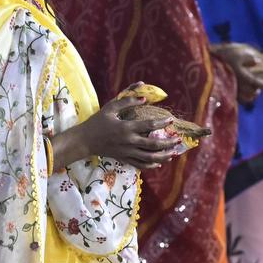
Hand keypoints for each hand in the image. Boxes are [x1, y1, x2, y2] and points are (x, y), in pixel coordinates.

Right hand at [54, 95, 181, 169]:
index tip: (171, 120)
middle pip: (153, 144)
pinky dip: (151, 165)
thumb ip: (127, 100)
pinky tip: (160, 163)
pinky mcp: (124, 159)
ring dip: (163, 156)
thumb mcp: (110, 107)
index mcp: (126, 128)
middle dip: (168, 143)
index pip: (149, 126)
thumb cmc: (97, 122)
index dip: (162, 123)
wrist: (84, 141)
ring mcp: (127, 152)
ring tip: (173, 153)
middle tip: (178, 139)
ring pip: (149, 158)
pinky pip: (140, 165)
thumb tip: (144, 97)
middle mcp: (129, 141)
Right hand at [211, 42, 262, 103]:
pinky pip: (236, 98)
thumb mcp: (236, 54)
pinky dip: (241, 98)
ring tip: (252, 94)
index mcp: (243, 75)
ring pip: (244, 97)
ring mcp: (231, 90)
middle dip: (257, 90)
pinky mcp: (224, 92)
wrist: (205, 65)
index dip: (262, 84)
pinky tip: (241, 95)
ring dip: (250, 96)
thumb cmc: (222, 58)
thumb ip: (248, 58)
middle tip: (260, 89)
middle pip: (251, 91)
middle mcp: (239, 85)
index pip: (256, 82)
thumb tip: (259, 61)